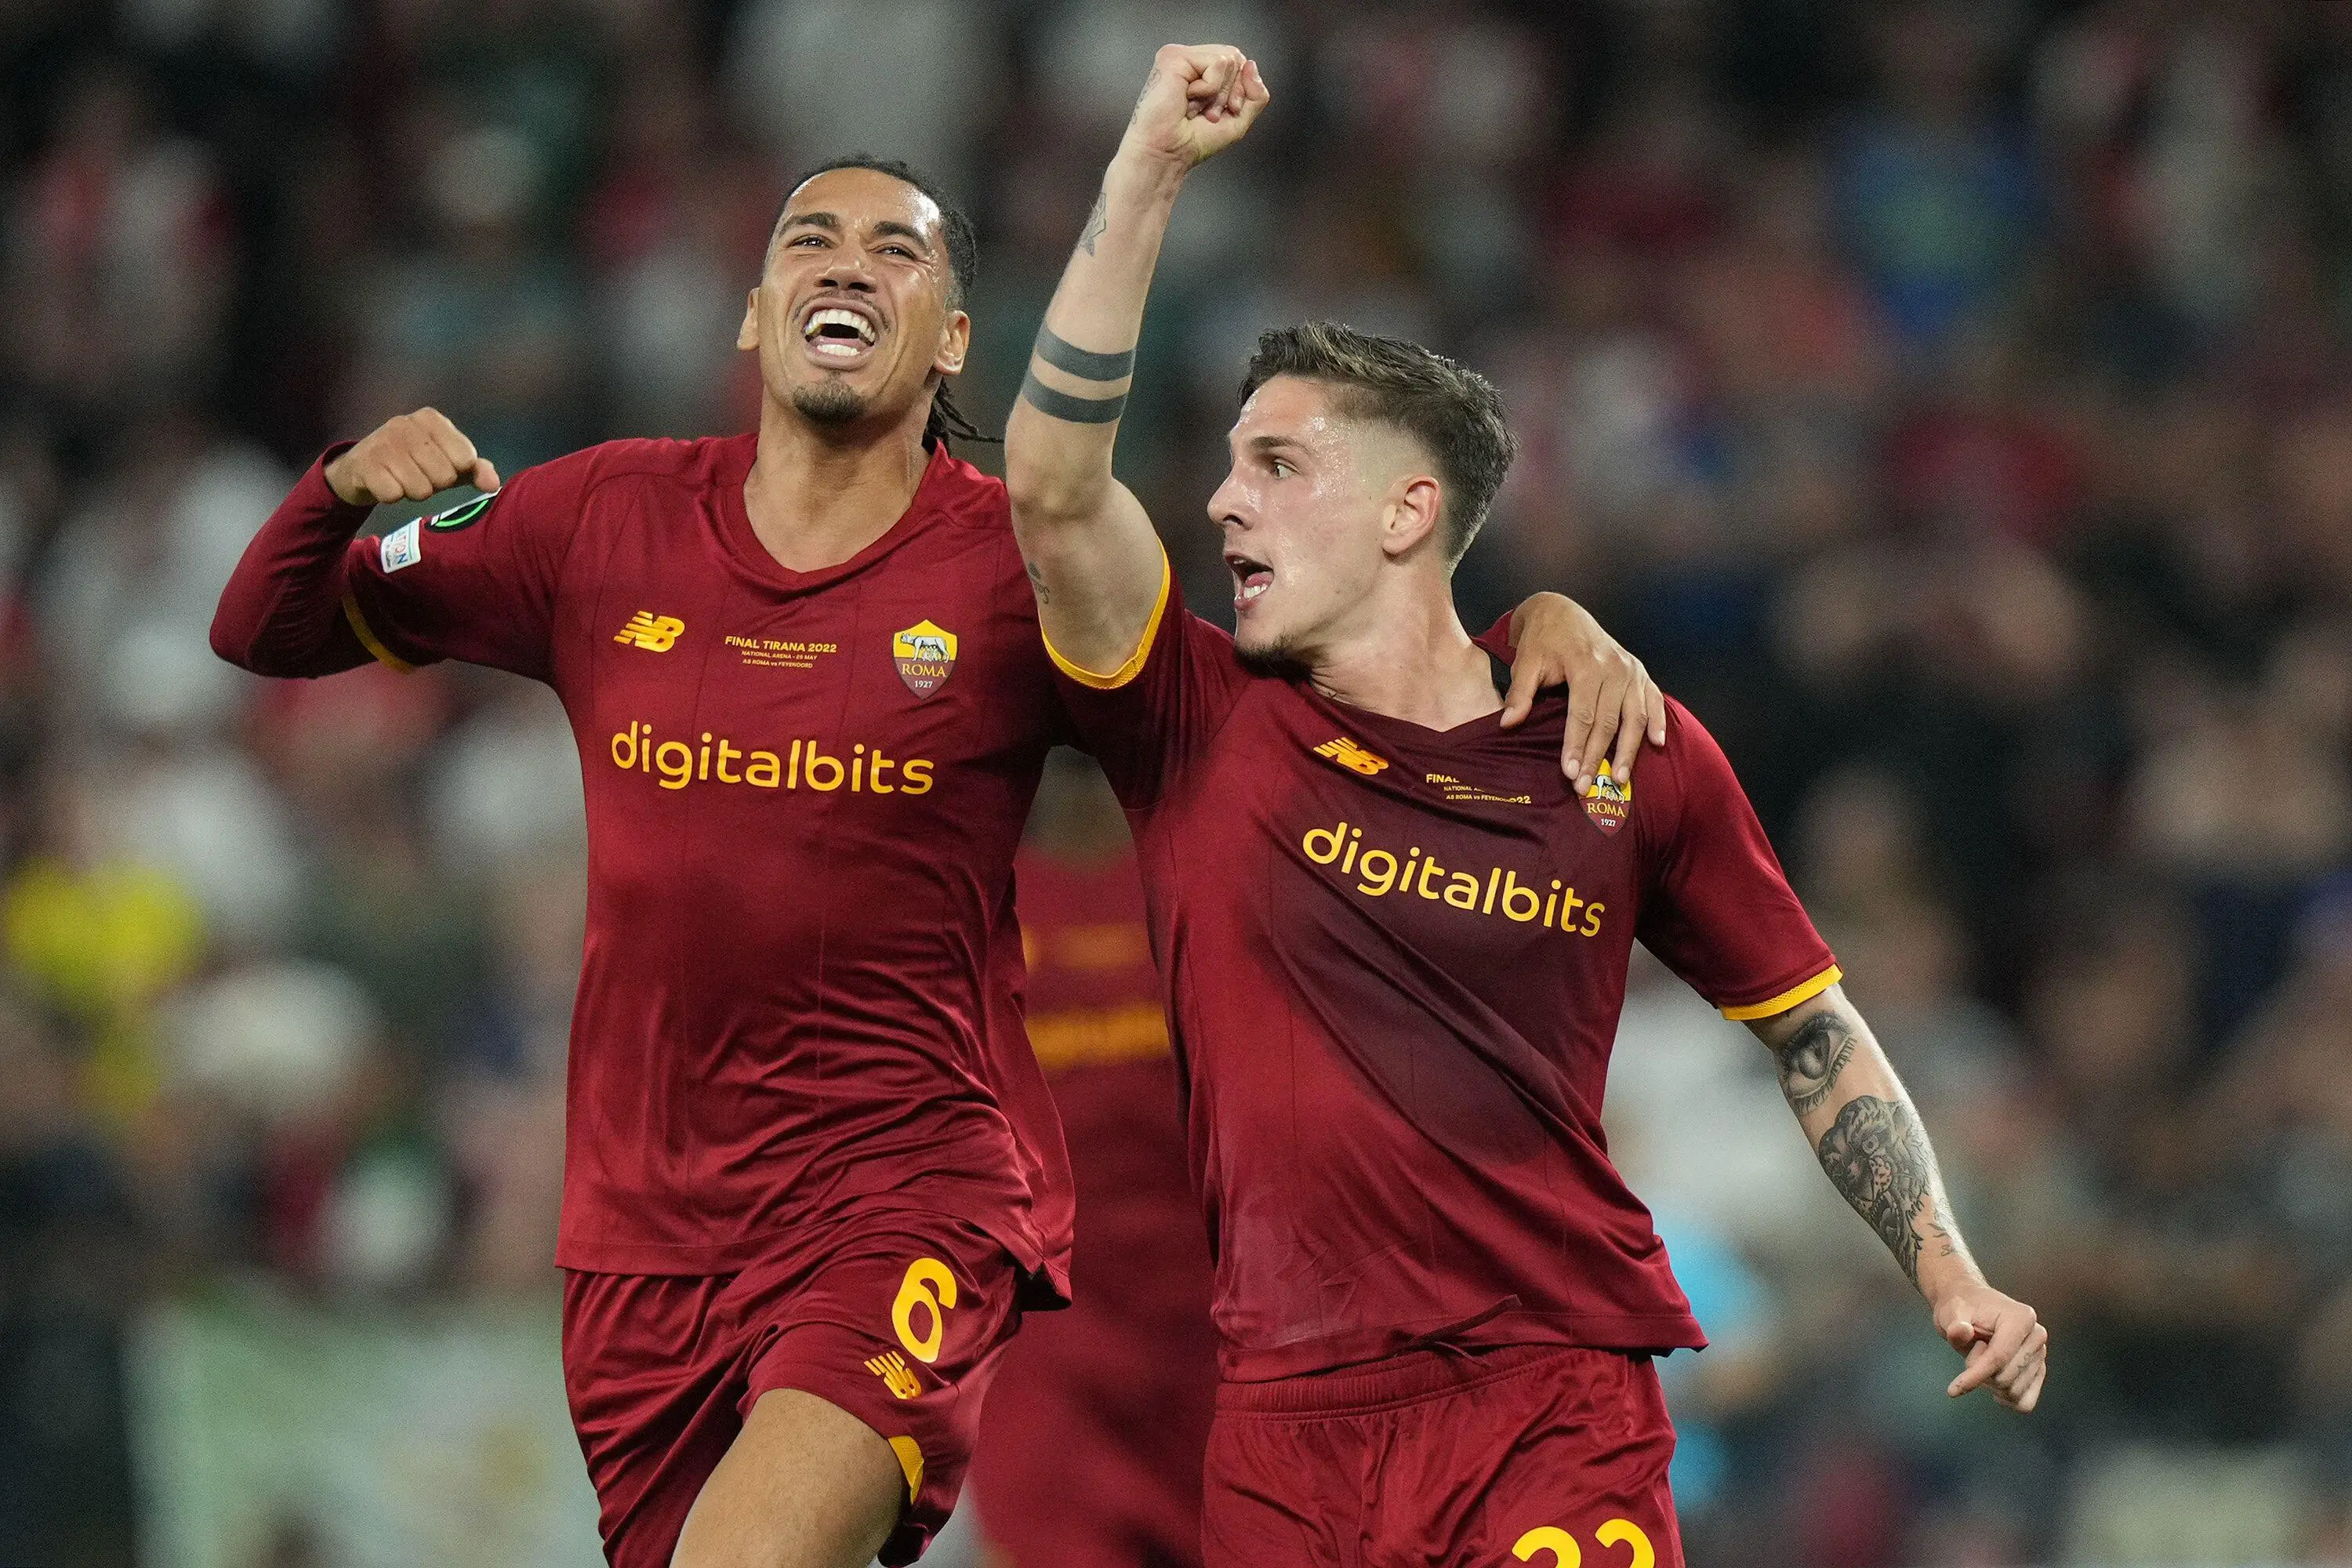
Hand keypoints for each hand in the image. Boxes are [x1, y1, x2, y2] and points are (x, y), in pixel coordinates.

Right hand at [324, 408, 501, 506]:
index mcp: (431, 419)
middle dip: (433, 485)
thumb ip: (475, 470)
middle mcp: (405, 423)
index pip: (465, 459)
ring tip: (401, 479)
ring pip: (420, 490)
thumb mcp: (448, 462)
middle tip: (417, 474)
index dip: (455, 472)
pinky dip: (392, 496)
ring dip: (412, 492)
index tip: (439, 465)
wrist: (360, 469)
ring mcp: (382, 442)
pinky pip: (394, 495)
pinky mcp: (364, 464)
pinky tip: (384, 483)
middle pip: (444, 477)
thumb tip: (493, 484)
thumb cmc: (413, 463)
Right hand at [1120, 44, 1269, 172]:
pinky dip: (1209, 89)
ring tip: (1195, 107)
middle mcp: (1191, 61)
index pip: (1238, 63)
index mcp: (1201, 72)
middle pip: (1236, 57)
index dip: (1239, 90)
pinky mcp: (1174, 57)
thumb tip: (1252, 65)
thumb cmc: (1192, 141)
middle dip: (1230, 92)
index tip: (1217, 114)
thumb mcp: (1238, 120)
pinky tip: (1187, 99)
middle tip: (1206, 113)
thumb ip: (1256, 94)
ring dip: (1218, 93)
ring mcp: (1181, 57)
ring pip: (1228, 59)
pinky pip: (1216, 63)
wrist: (1167, 154)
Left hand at [1496, 593, 1665, 795]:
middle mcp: (1614, 668)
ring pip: (1635, 716)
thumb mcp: (1526, 661)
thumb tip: (1508, 723)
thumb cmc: (1542, 639)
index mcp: (1586, 665)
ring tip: (1620, 779)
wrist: (1562, 611)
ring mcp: (1631, 670)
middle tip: (1586, 787)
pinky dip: (1658, 721)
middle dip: (1598, 757)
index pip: (1583, 714)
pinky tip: (1657, 743)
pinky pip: (1654, 700)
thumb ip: (1520, 693)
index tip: (1570, 773)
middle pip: (1609, 721)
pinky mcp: (1640, 672)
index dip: (1577, 745)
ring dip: (1629, 750)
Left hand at [1934, 1281, 2046, 1411]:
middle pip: (2006, 1378)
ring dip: (1990, 1384)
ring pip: (2014, 1392)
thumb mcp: (1951, 1313)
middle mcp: (2037, 1335)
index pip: (1999, 1357)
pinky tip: (1991, 1385)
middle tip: (1972, 1352)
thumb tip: (1960, 1331)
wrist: (1969, 1306)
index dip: (1975, 1375)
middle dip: (1981, 1374)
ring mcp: (2040, 1354)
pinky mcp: (2038, 1369)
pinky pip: (2025, 1401)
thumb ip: (1954, 1325)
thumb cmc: (1961, 1308)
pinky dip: (2006, 1399)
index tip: (1952, 1390)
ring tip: (1982, 1360)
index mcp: (2021, 1318)